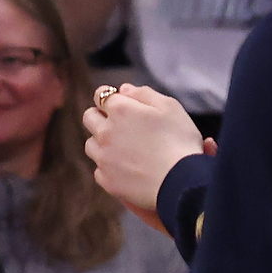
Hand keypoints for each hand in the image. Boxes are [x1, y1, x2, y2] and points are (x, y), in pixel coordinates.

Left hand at [84, 82, 207, 226]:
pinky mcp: (107, 180)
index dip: (111, 97)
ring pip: (91, 145)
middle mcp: (105, 132)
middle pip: (89, 118)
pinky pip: (99, 170)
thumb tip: (123, 89)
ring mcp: (103, 158)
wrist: (182, 182)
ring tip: (123, 148)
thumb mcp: (170, 107)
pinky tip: (126, 169)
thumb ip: (144, 94)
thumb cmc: (180, 141)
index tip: (119, 103)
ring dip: (101, 143)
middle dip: (99, 117)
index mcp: (120, 110)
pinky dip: (109, 167)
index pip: (101, 95)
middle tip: (118, 124)